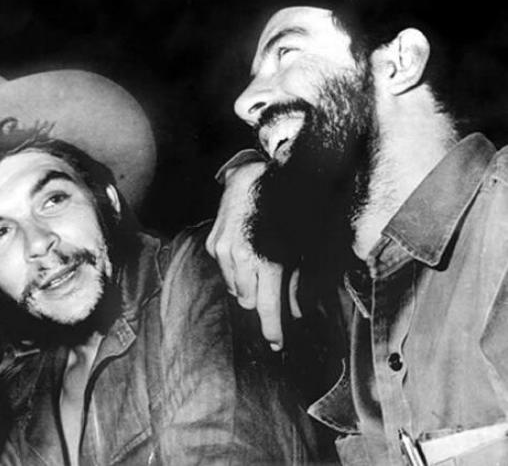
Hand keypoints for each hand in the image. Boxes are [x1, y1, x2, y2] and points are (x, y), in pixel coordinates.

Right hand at [206, 161, 301, 349]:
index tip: (276, 345)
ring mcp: (224, 251)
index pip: (267, 307)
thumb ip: (302, 280)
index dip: (272, 330)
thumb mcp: (305, 243)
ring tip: (260, 262)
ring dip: (248, 285)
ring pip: (235, 288)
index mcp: (268, 260)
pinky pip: (224, 271)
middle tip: (275, 284)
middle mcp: (242, 258)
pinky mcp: (213, 243)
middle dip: (263, 299)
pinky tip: (247, 249)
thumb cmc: (288, 206)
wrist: (256, 174)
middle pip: (249, 302)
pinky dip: (236, 269)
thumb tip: (298, 310)